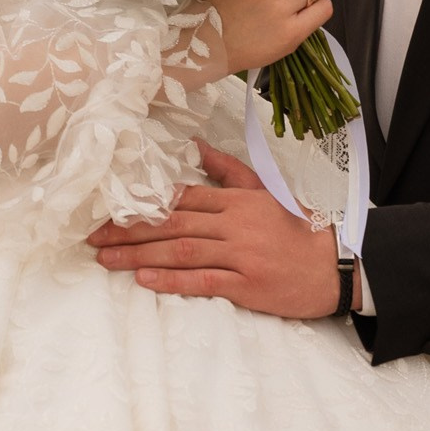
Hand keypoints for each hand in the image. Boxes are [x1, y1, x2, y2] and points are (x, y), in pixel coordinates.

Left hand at [89, 143, 341, 316]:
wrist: (336, 265)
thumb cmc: (298, 229)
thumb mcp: (265, 191)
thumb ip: (228, 170)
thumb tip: (196, 145)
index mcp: (236, 200)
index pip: (181, 198)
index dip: (142, 203)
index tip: (109, 208)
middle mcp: (234, 225)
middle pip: (172, 224)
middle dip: (129, 230)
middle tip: (93, 236)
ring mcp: (240, 255)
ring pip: (181, 252)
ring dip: (139, 255)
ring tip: (107, 258)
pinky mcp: (247, 285)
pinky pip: (203, 281)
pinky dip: (171, 280)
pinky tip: (144, 279)